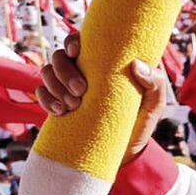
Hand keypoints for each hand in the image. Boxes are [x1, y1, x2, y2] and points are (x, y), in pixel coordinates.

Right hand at [39, 32, 169, 160]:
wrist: (125, 153)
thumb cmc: (141, 122)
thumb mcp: (154, 104)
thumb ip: (154, 83)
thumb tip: (136, 64)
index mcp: (103, 63)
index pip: (82, 42)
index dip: (73, 41)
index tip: (77, 53)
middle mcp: (82, 71)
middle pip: (60, 55)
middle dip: (65, 71)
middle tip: (81, 91)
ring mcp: (66, 87)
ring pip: (47, 71)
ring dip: (55, 85)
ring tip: (73, 105)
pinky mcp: (57, 104)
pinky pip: (41, 93)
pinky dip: (45, 99)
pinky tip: (60, 111)